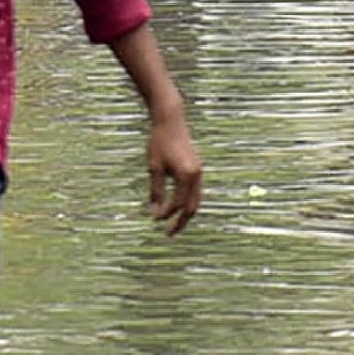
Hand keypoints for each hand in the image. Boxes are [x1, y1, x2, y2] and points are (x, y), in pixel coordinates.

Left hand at [144, 112, 202, 231]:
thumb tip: (154, 210)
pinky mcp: (196, 168)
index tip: (154, 221)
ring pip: (196, 200)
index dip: (166, 214)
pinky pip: (195, 191)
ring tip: (174, 224)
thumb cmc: (159, 142)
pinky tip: (177, 206)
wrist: (171, 120)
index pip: (178, 203)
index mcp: (186, 175)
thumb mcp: (154, 167)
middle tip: (169, 234)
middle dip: (181, 221)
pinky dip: (188, 202)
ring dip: (186, 213)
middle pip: (192, 206)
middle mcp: (196, 175)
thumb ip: (156, 190)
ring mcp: (199, 171)